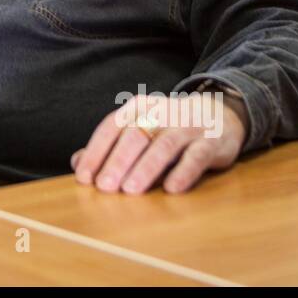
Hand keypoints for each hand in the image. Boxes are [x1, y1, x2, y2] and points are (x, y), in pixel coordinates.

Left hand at [70, 92, 247, 193]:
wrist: (219, 114)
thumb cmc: (168, 128)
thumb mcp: (138, 129)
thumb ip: (109, 146)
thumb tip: (77, 164)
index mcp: (138, 107)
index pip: (112, 126)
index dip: (96, 151)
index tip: (83, 177)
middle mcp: (161, 112)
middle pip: (135, 135)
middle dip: (117, 162)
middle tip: (105, 187)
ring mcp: (187, 125)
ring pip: (164, 145)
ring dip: (146, 168)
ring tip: (131, 190)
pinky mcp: (211, 142)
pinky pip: (196, 156)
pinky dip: (183, 172)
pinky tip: (171, 188)